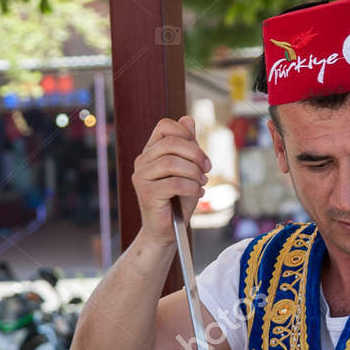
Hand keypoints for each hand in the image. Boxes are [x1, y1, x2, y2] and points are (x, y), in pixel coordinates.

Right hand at [131, 116, 208, 245]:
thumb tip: (188, 119)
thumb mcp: (188, 168)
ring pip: (171, 162)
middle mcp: (142, 162)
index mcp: (150, 152)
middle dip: (195, 154)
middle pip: (170, 142)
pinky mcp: (147, 193)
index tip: (200, 154)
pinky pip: (174, 183)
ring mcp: (141, 177)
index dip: (186, 134)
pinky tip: (198, 194)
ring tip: (201, 183)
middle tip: (207, 169)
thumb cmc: (178, 200)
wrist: (168, 231)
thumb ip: (187, 145)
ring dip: (194, 172)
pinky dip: (192, 188)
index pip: (164, 126)